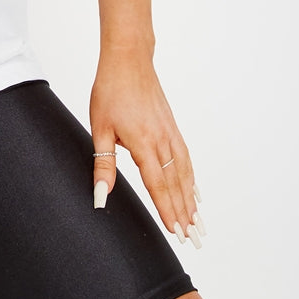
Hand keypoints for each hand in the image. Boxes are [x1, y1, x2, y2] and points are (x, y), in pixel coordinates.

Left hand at [90, 51, 205, 247]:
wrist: (128, 59)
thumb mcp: (99, 128)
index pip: (157, 184)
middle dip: (184, 213)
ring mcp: (170, 132)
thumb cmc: (110, 90)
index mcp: (142, 142)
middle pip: (175, 184)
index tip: (176, 232)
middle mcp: (161, 139)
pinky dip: (192, 177)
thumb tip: (100, 196)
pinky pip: (185, 157)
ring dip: (191, 199)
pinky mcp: (172, 125)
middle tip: (195, 239)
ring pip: (184, 172)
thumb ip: (103, 165)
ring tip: (198, 222)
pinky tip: (195, 189)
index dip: (167, 210)